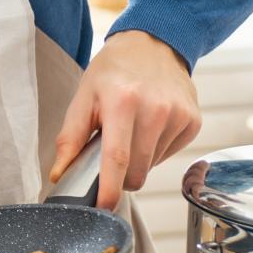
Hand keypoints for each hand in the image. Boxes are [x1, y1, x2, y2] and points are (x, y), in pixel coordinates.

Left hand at [49, 30, 199, 210]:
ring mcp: (179, 116)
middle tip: (109, 157)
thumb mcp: (84, 96)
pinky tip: (149, 127)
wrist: (153, 45)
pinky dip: (154, 150)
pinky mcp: (193, 121)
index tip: (103, 207)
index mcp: (123, 102)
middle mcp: (156, 109)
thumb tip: (59, 174)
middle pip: (137, 169)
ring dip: (137, 160)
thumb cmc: (113, 71)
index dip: (110, 189)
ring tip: (131, 130)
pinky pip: (169, 154)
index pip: (116, 158)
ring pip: (152, 165)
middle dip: (120, 175)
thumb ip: (70, 138)